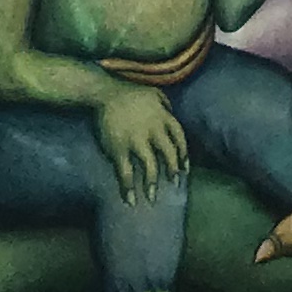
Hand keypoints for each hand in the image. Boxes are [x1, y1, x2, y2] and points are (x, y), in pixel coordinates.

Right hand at [97, 85, 188, 202]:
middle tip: (174, 183)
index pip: (179, 138)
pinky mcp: (119, 148)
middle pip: (169, 154)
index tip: (185, 168)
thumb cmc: (130, 92)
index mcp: (164, 117)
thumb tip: (170, 111)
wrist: (106, 92)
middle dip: (173, 170)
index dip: (184, 154)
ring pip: (150, 166)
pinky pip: (126, 172)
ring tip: (152, 197)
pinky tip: (130, 200)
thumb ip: (164, 103)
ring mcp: (137, 140)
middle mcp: (154, 130)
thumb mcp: (154, 92)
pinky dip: (128, 188)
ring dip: (152, 183)